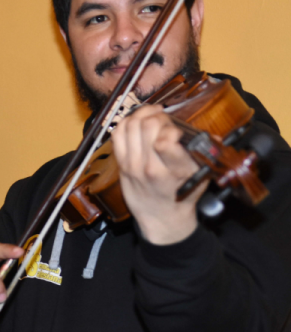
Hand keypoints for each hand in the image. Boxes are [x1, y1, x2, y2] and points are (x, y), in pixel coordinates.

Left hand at [111, 104, 203, 244]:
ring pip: (131, 126)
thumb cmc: (182, 196)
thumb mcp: (201, 176)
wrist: (161, 217)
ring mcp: (133, 166)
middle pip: (148, 126)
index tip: (176, 130)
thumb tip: (213, 136)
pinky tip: (137, 121)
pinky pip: (117, 135)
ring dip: (142, 115)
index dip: (170, 128)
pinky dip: (126, 122)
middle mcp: (151, 168)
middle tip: (165, 120)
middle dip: (159, 117)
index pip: (165, 140)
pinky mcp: (121, 165)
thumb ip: (206, 154)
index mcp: (174, 171)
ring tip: (152, 115)